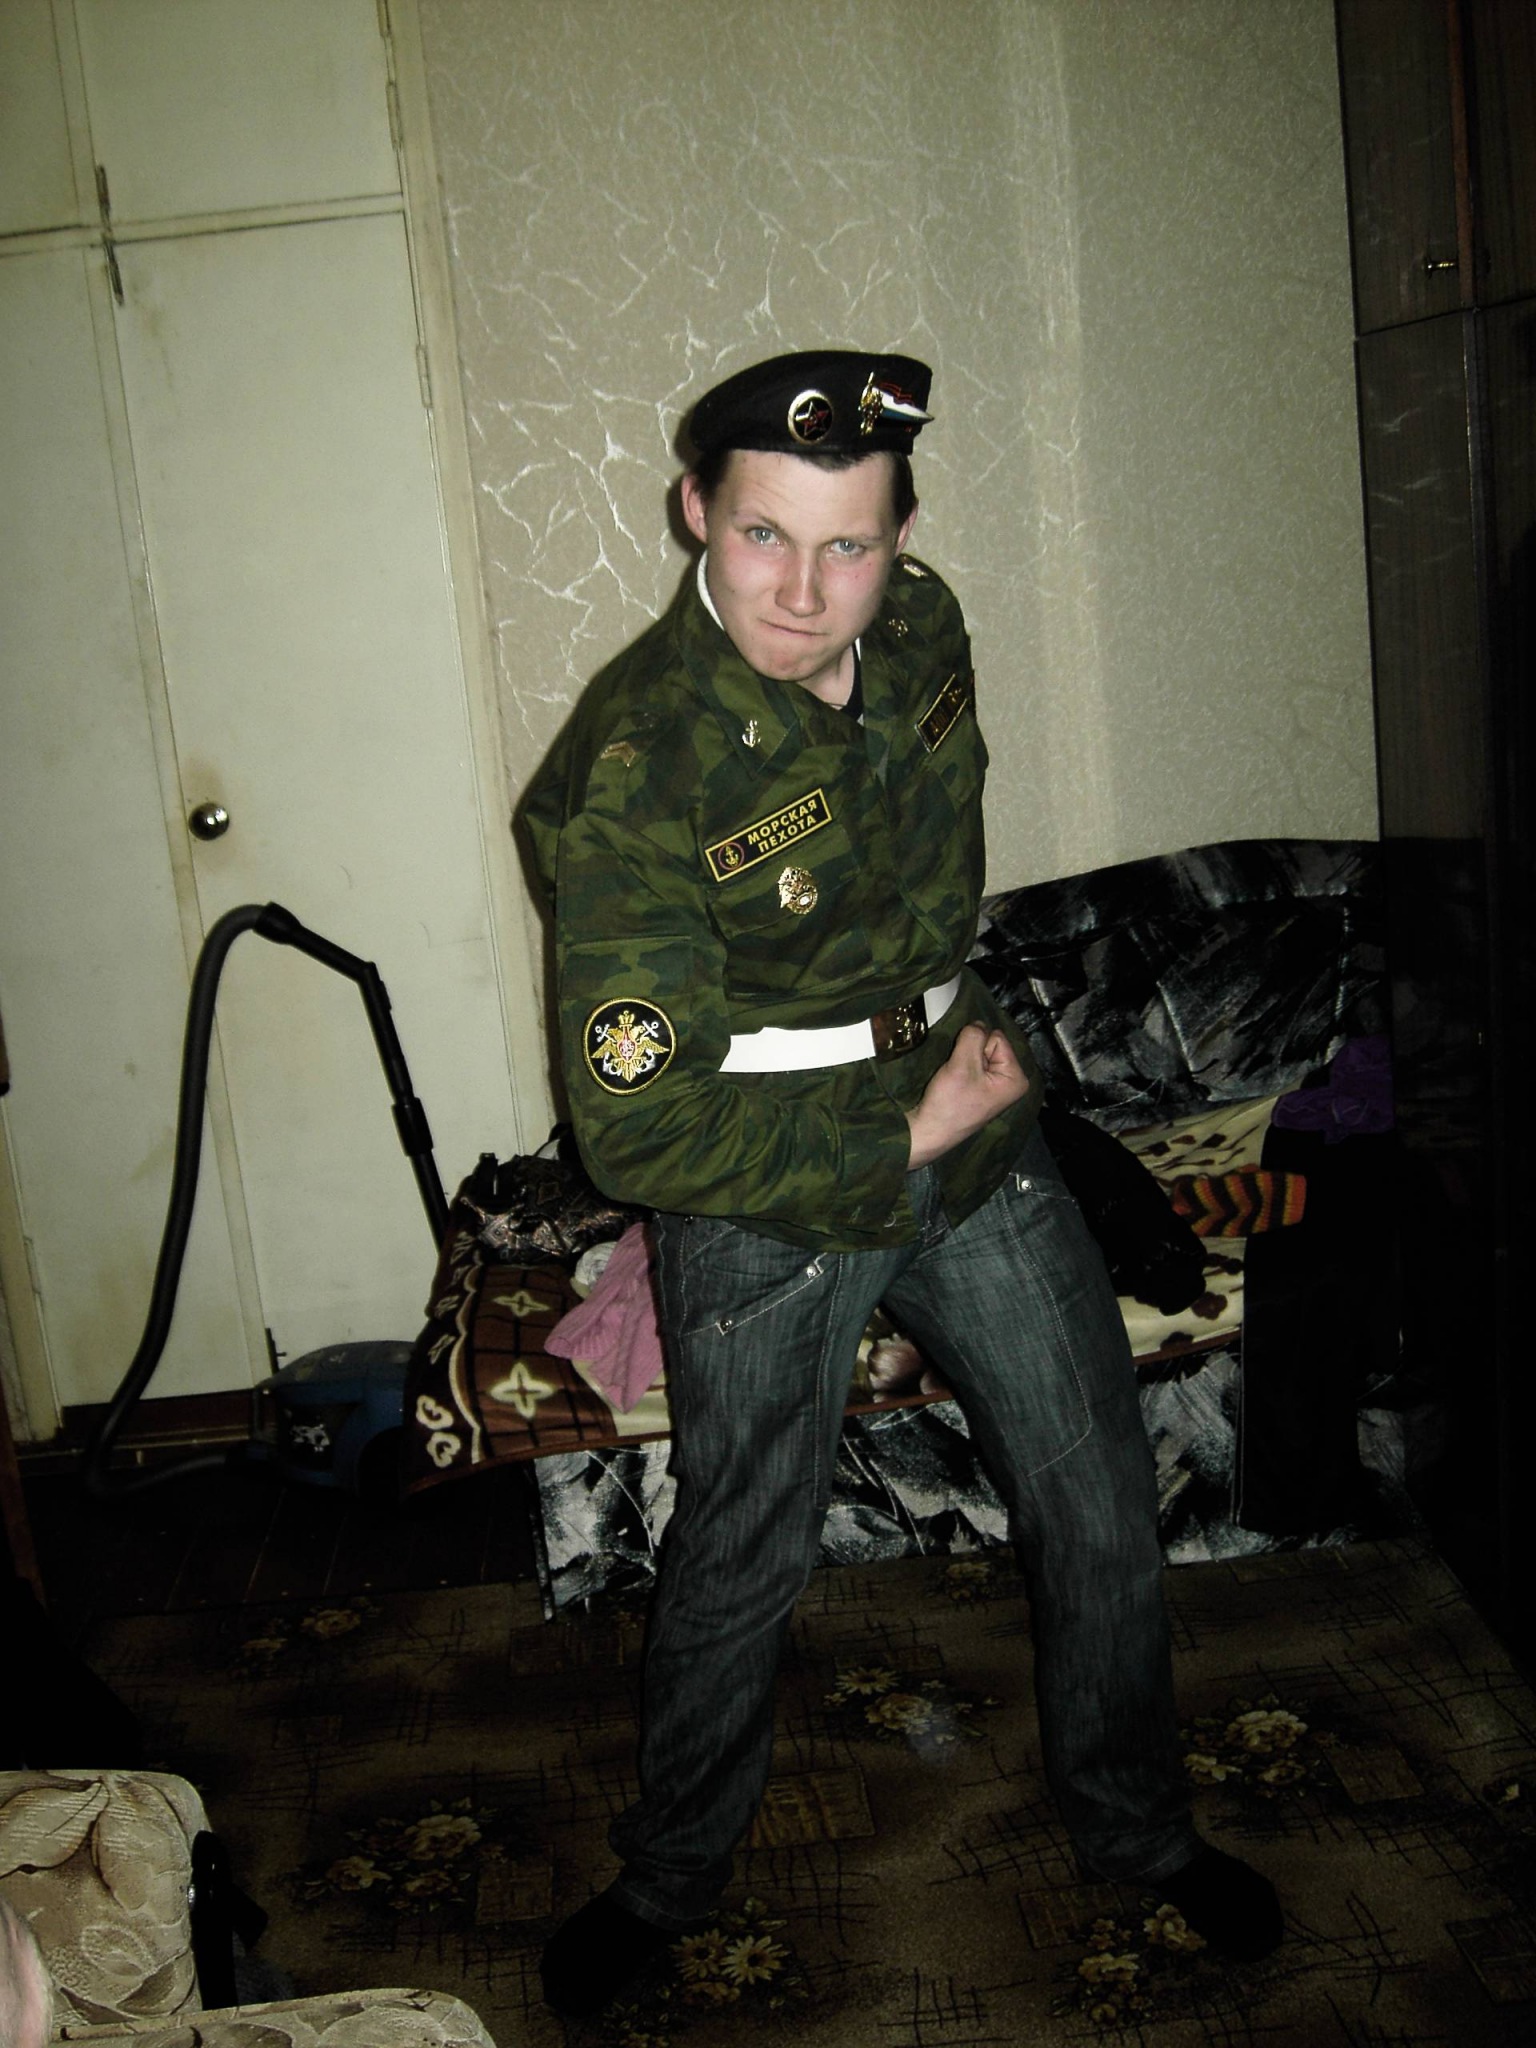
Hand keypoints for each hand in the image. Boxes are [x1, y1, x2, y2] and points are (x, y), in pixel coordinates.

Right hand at [906, 1022, 1029, 1169]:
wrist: (929, 1131)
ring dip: (963, 1060)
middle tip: (959, 1074)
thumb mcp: (963, 1064)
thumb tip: (977, 1023)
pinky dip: (961, 1068)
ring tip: (956, 1079)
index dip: (976, 1047)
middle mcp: (1012, 1081)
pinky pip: (973, 1065)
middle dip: (971, 1053)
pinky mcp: (982, 1089)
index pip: (997, 1038)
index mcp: (1017, 1077)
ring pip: (978, 1053)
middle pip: (990, 1045)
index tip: (965, 1068)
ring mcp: (996, 1086)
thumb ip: (973, 1036)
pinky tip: (955, 1082)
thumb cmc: (949, 1103)